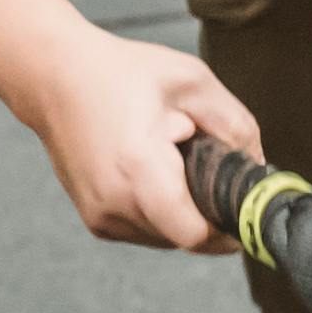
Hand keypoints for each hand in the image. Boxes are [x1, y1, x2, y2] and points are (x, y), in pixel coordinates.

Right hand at [19, 33, 259, 252]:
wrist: (53, 77)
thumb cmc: (122, 73)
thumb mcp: (192, 82)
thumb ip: (236, 126)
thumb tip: (258, 169)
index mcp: (139, 168)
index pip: (195, 234)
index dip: (225, 227)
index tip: (239, 206)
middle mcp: (114, 201)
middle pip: (184, 237)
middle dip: (203, 210)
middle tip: (200, 166)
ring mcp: (99, 215)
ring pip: (165, 238)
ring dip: (180, 212)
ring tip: (169, 162)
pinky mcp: (94, 220)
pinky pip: (143, 231)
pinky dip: (157, 212)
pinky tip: (149, 172)